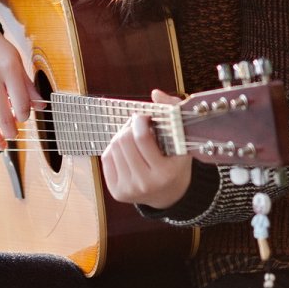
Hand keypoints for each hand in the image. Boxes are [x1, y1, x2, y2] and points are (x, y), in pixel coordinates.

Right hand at [0, 21, 42, 146]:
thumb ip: (27, 84)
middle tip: (13, 134)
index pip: (22, 103)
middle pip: (4, 115)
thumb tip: (41, 106)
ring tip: (2, 144)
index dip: (25, 116)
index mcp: (8, 68)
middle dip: (11, 130)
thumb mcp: (15, 59)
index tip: (23, 118)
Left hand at [101, 89, 193, 206]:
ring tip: (134, 138)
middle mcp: (146, 184)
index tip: (145, 116)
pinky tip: (126, 151)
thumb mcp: (182, 140)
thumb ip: (173, 112)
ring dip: (122, 137)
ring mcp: (129, 189)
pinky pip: (106, 158)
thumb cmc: (176, 162)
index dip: (140, 120)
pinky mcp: (117, 191)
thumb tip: (156, 94)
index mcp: (165, 173)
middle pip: (124, 141)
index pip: (142, 138)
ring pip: (113, 147)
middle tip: (138, 126)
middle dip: (130, 127)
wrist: (170, 194)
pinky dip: (115, 149)